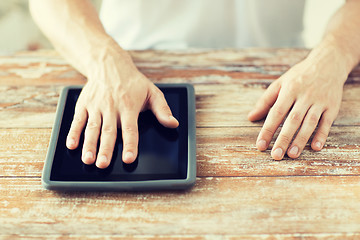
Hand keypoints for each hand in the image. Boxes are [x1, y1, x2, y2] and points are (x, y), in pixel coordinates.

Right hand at [65, 48, 178, 167]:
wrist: (109, 64)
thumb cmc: (133, 82)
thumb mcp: (152, 92)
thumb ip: (162, 109)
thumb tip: (173, 123)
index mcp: (129, 106)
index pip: (130, 129)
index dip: (130, 144)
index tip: (128, 158)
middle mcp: (111, 107)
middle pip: (109, 131)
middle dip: (105, 149)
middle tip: (103, 164)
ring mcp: (96, 106)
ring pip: (92, 128)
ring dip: (89, 144)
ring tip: (87, 159)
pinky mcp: (84, 104)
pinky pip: (77, 120)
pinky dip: (73, 132)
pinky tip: (71, 145)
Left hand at [248, 54, 346, 159]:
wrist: (328, 63)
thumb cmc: (299, 76)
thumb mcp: (280, 83)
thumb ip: (265, 101)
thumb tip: (250, 118)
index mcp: (289, 90)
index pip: (276, 113)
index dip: (267, 130)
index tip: (260, 145)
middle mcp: (304, 96)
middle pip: (292, 120)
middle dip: (283, 139)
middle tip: (275, 155)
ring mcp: (319, 101)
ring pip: (309, 123)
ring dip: (301, 139)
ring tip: (292, 154)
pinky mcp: (332, 106)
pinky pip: (326, 122)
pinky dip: (321, 134)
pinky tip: (315, 147)